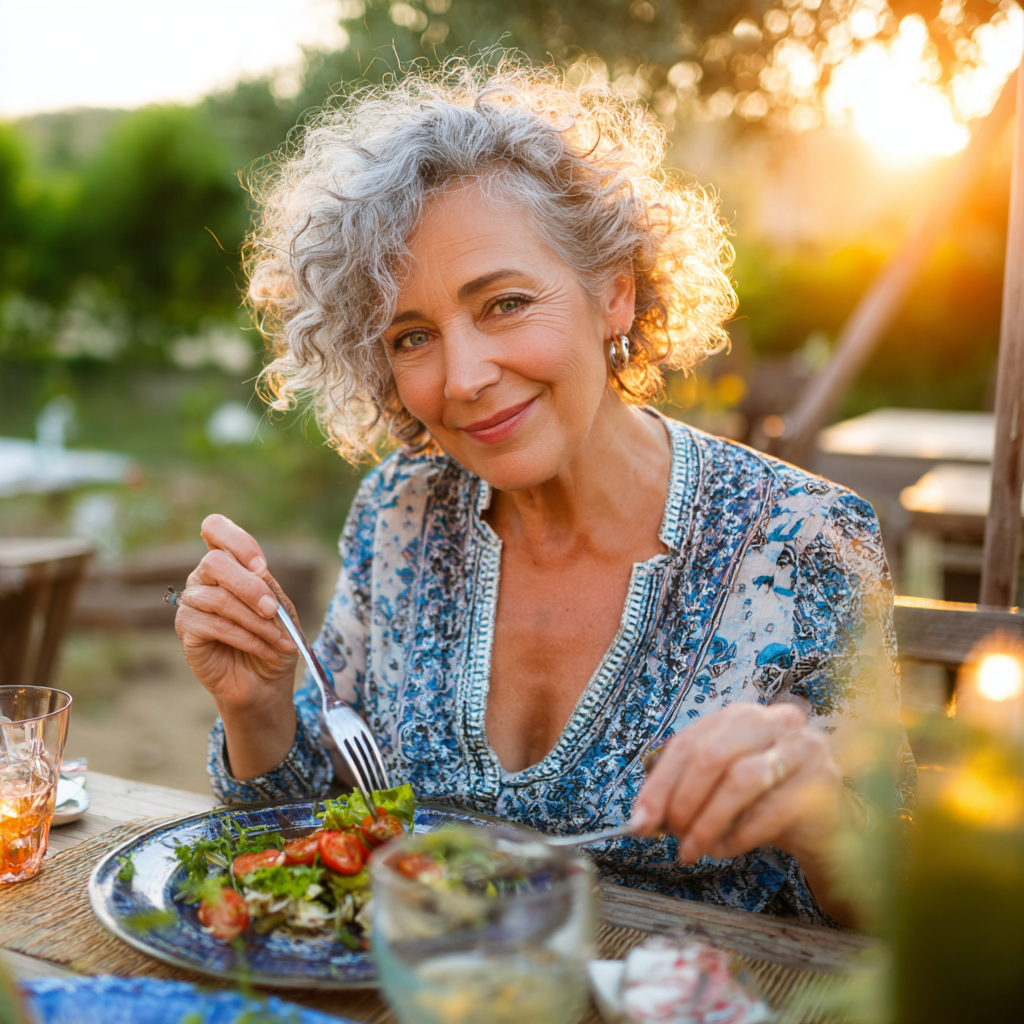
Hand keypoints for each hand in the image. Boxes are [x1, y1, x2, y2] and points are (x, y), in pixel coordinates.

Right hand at [174, 515, 298, 777]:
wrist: (267, 680)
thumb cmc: (275, 637)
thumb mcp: (281, 608)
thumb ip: (267, 585)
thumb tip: (256, 569)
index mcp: (229, 563)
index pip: (215, 528)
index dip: (235, 540)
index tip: (260, 565)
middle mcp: (205, 578)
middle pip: (213, 562)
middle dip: (248, 586)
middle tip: (272, 609)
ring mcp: (192, 603)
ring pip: (217, 599)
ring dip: (254, 620)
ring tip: (278, 638)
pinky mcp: (187, 630)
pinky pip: (212, 625)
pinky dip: (245, 637)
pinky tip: (264, 648)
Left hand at [630, 703, 843, 870]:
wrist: (828, 827)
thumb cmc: (765, 803)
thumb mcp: (720, 789)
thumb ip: (682, 794)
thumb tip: (640, 822)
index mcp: (739, 716)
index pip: (687, 743)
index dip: (659, 784)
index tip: (639, 821)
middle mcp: (773, 722)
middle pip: (712, 754)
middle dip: (682, 800)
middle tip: (671, 837)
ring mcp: (803, 749)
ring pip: (741, 780)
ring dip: (708, 822)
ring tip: (692, 849)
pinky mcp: (822, 785)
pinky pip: (769, 812)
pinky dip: (738, 836)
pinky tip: (724, 850)